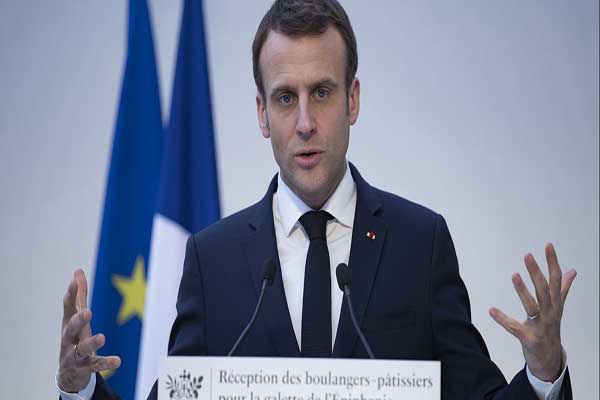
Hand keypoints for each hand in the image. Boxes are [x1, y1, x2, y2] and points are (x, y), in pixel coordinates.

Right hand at [57, 268, 120, 392]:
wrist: (67, 374)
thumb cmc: (74, 338)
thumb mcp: (76, 317)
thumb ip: (78, 296)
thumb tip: (77, 271)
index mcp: (68, 324)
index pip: (68, 307)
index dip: (71, 293)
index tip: (76, 279)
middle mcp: (68, 339)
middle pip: (70, 328)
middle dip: (78, 320)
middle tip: (88, 311)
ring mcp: (74, 355)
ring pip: (83, 349)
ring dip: (92, 343)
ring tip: (102, 337)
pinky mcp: (84, 368)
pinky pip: (96, 365)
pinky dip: (106, 363)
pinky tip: (118, 361)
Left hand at [489, 243, 575, 381]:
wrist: (550, 360)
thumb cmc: (551, 329)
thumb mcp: (558, 308)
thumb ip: (563, 288)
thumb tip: (572, 271)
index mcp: (556, 304)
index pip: (556, 280)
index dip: (553, 262)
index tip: (548, 246)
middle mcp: (550, 314)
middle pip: (545, 290)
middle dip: (536, 272)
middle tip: (527, 255)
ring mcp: (540, 327)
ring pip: (533, 307)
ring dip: (523, 291)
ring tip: (513, 275)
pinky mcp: (529, 339)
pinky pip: (515, 328)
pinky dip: (504, 319)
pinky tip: (491, 310)